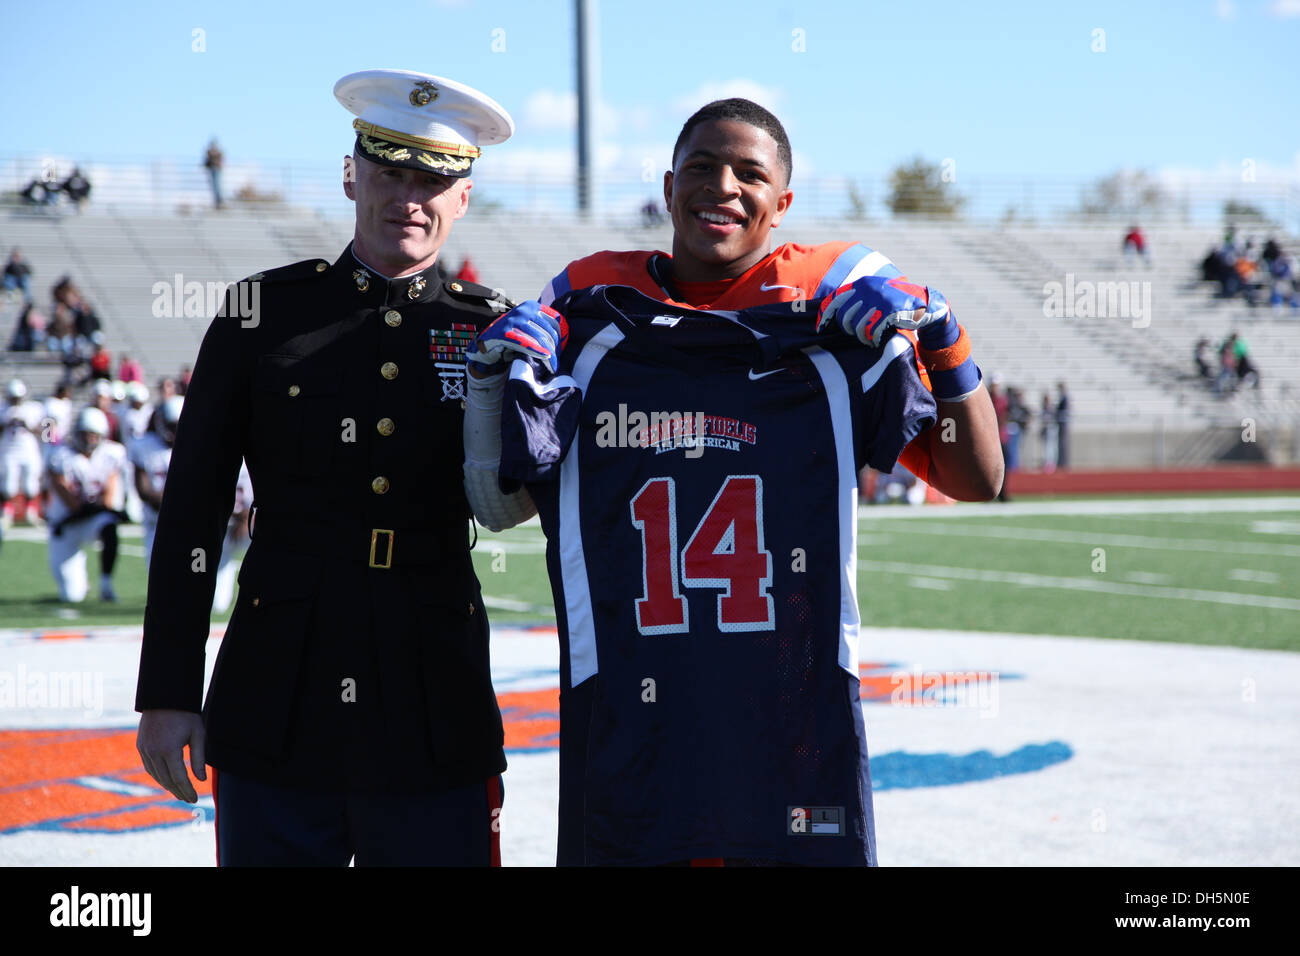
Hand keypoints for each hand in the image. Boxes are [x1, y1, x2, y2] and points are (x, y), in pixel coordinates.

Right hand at [137, 708, 205, 802]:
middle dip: (179, 792)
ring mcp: (145, 749)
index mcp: (169, 750)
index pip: (179, 778)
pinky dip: (158, 776)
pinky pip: (149, 767)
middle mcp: (154, 752)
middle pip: (167, 780)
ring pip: (156, 775)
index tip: (195, 799)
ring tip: (180, 793)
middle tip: (189, 799)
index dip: (188, 790)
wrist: (165, 697)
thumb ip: (198, 758)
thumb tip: (201, 780)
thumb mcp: (198, 734)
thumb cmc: (186, 715)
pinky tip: (167, 780)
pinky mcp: (140, 746)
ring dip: (168, 786)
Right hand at [467, 300, 567, 375]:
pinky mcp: (505, 332)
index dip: (562, 337)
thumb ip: (543, 326)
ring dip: (550, 355)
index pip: (555, 321)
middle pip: (549, 331)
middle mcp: (524, 310)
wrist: (488, 342)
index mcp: (532, 306)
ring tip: (554, 366)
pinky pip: (526, 343)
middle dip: (556, 349)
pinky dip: (538, 351)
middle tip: (557, 362)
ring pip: (540, 338)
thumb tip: (566, 335)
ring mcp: (514, 320)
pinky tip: (546, 359)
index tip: (562, 350)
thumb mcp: (528, 325)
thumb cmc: (513, 335)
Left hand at [816, 275, 950, 347]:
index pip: (834, 300)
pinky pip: (872, 331)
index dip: (825, 316)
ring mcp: (879, 299)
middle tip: (859, 334)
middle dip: (849, 330)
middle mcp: (868, 288)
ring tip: (870, 337)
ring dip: (863, 336)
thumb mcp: (874, 296)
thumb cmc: (894, 304)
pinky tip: (879, 338)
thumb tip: (832, 317)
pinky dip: (874, 338)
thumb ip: (856, 301)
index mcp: (862, 283)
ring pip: (857, 327)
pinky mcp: (890, 310)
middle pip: (844, 317)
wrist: (925, 303)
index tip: (820, 328)